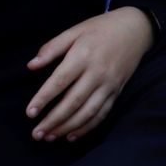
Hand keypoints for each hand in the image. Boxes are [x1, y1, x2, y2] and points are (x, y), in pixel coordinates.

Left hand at [25, 6, 152, 141]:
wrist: (136, 29)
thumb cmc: (101, 28)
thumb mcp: (75, 30)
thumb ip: (52, 48)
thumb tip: (30, 65)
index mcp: (83, 55)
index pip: (60, 81)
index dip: (43, 99)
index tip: (29, 113)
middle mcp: (97, 73)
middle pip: (73, 102)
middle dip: (53, 120)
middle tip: (36, 133)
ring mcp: (109, 84)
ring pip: (87, 112)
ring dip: (67, 128)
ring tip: (49, 137)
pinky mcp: (117, 92)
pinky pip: (102, 114)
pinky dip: (87, 127)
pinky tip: (71, 135)